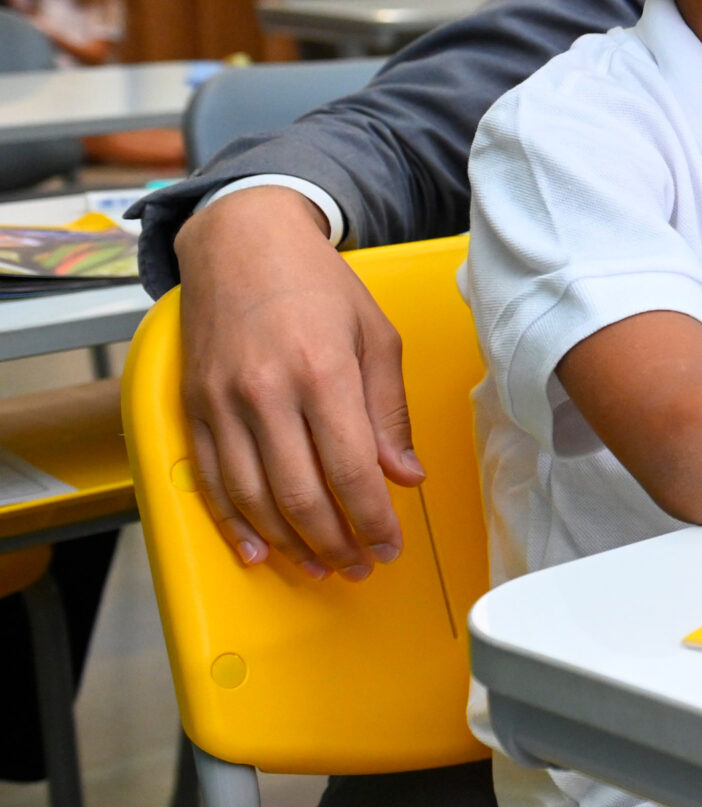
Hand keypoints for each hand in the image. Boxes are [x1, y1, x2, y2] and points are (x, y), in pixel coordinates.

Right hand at [172, 188, 420, 576]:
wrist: (242, 240)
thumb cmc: (319, 285)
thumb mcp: (376, 335)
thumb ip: (389, 411)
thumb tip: (404, 476)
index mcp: (323, 372)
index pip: (352, 470)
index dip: (374, 519)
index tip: (390, 544)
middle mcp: (267, 392)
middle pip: (301, 494)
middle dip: (335, 542)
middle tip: (359, 566)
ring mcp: (222, 402)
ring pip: (252, 497)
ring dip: (288, 543)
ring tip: (320, 565)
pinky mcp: (191, 406)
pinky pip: (210, 480)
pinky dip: (232, 522)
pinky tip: (256, 549)